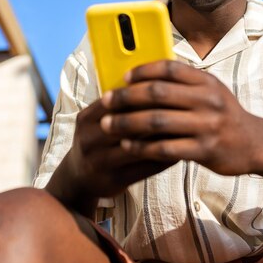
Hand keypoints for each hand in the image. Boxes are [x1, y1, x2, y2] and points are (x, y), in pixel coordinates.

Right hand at [49, 97, 176, 210]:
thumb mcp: (97, 120)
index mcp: (87, 118)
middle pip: (126, 122)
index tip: (167, 88)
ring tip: (183, 130)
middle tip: (181, 108)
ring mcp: (99, 162)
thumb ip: (119, 105)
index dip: (142, 94)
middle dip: (154, 114)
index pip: (116, 101)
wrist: (78, 178)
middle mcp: (89, 139)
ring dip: (162, 138)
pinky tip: (179, 151)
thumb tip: (154, 82)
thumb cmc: (98, 140)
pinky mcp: (113, 180)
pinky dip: (163, 158)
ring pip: (137, 146)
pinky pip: (143, 169)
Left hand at [100, 60, 261, 175]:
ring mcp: (206, 125)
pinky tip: (127, 146)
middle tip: (106, 101)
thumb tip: (142, 78)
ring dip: (127, 123)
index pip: (169, 68)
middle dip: (126, 97)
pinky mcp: (204, 150)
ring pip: (157, 121)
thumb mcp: (210, 90)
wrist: (255, 143)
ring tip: (108, 125)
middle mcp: (207, 100)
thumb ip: (183, 83)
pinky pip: (165, 148)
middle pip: (158, 93)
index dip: (143, 70)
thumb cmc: (223, 114)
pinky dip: (142, 146)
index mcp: (206, 81)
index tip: (123, 77)